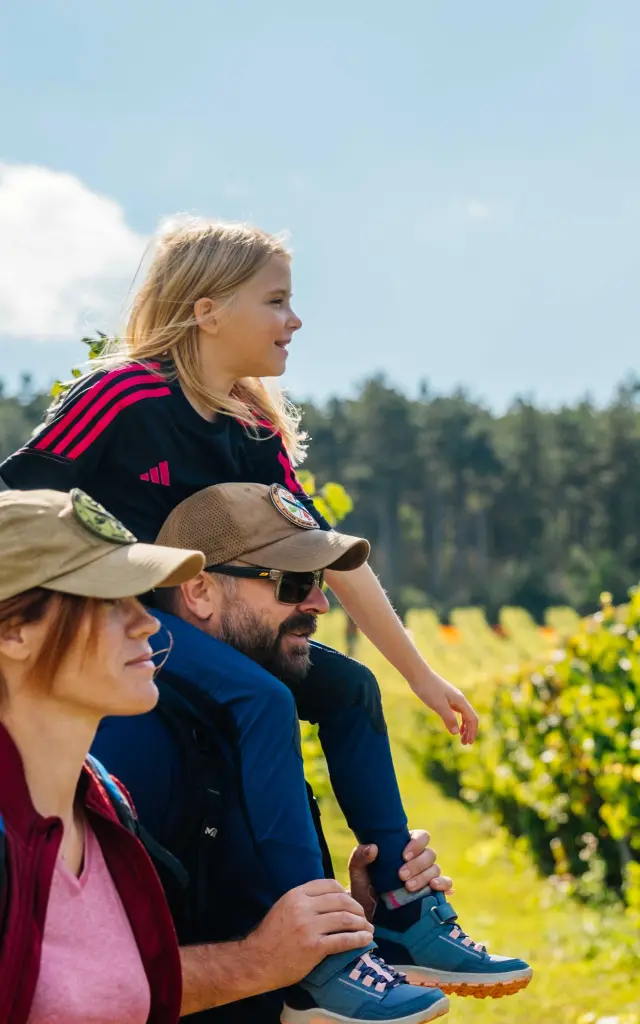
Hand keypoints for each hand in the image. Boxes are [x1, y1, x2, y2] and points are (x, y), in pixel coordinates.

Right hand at [247, 879, 373, 987]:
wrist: (256, 961)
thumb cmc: (271, 936)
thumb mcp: (284, 907)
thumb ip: (305, 900)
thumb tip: (331, 897)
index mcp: (296, 894)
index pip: (329, 885)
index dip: (345, 893)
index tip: (351, 902)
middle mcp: (303, 907)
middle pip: (341, 901)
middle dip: (357, 909)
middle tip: (364, 917)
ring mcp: (308, 927)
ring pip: (345, 919)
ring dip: (362, 924)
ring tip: (368, 929)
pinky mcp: (313, 947)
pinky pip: (343, 940)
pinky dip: (359, 939)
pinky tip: (366, 940)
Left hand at [348, 829, 452, 919]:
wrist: (370, 915)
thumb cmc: (364, 889)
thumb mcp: (358, 873)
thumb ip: (359, 857)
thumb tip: (373, 847)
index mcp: (404, 849)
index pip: (421, 836)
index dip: (416, 843)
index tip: (404, 856)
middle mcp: (418, 861)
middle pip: (429, 854)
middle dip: (417, 864)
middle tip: (401, 876)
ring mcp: (427, 876)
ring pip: (435, 869)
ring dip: (423, 876)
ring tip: (408, 887)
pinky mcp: (433, 893)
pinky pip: (446, 884)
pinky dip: (443, 884)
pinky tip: (434, 887)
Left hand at [411, 668, 477, 743]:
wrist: (418, 675)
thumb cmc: (428, 689)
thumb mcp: (438, 706)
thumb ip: (448, 719)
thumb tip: (457, 733)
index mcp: (460, 701)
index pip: (472, 719)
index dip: (472, 732)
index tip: (467, 743)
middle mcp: (459, 699)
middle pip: (470, 717)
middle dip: (470, 731)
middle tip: (464, 743)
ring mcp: (453, 698)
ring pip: (464, 714)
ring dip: (464, 727)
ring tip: (460, 737)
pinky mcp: (445, 698)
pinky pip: (456, 711)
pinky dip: (457, 720)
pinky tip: (453, 725)